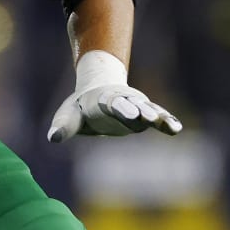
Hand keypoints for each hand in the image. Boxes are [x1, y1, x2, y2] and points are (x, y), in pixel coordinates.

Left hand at [48, 50, 183, 142]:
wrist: (96, 91)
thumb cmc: (80, 108)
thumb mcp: (68, 115)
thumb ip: (63, 126)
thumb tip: (53, 138)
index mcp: (102, 100)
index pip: (112, 103)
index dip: (122, 108)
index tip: (131, 114)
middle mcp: (122, 100)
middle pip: (133, 105)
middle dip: (142, 111)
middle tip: (151, 117)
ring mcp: (135, 107)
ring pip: (148, 110)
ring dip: (158, 117)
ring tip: (171, 126)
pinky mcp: (143, 116)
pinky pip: (157, 118)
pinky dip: (166, 121)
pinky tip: (176, 129)